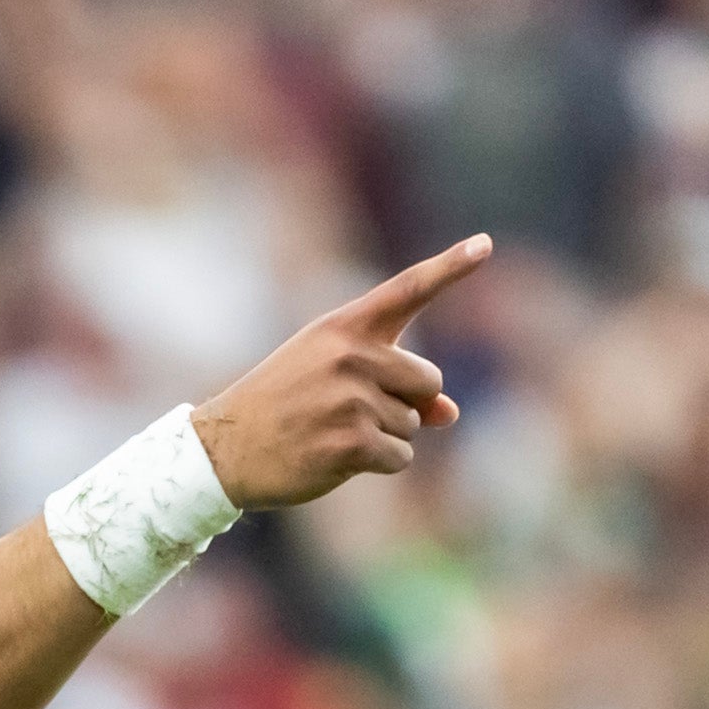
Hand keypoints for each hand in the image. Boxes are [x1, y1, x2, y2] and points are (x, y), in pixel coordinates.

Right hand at [190, 236, 491, 511]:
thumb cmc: (283, 406)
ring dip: (386, 437)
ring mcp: (350, 399)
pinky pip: (400, 457)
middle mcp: (351, 355)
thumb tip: (450, 412)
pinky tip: (338, 457)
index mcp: (344, 327)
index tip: (485, 244)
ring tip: (333, 432)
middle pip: (428, 381)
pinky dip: (379, 464)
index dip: (451, 267)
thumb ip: (394, 383)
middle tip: (350, 410)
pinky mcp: (350, 443)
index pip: (407, 290)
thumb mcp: (330, 376)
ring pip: (413, 424)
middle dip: (406, 403)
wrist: (223, 448)